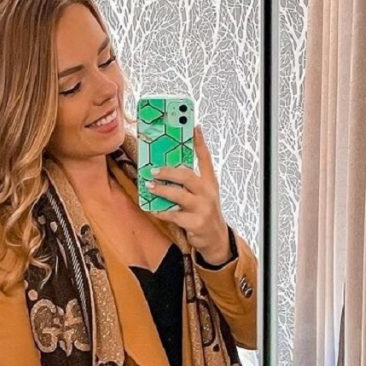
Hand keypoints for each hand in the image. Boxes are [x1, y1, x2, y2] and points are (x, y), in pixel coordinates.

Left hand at [146, 128, 231, 263]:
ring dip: (162, 190)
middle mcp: (208, 193)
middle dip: (169, 172)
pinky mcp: (195, 223)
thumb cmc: (204, 211)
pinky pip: (174, 215)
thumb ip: (190, 181)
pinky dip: (161, 211)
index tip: (194, 127)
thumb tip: (167, 168)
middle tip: (154, 170)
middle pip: (188, 176)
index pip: (206, 158)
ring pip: (179, 195)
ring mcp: (203, 208)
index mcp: (210, 182)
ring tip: (149, 186)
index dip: (200, 142)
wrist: (216, 237)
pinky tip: (152, 209)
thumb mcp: (203, 194)